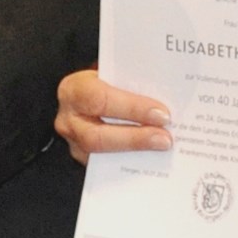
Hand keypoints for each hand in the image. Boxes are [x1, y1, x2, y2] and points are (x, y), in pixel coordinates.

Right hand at [56, 68, 172, 162]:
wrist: (93, 92)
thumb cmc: (109, 79)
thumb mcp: (117, 72)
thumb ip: (133, 83)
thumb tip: (168, 95)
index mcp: (74, 89)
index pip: (99, 99)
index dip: (132, 108)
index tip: (161, 114)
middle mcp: (68, 118)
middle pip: (96, 136)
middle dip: (134, 138)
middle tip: (165, 138)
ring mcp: (73, 142)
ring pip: (100, 155)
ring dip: (135, 152)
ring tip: (162, 147)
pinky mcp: (83, 158)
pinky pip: (106, 165)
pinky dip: (131, 161)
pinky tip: (153, 155)